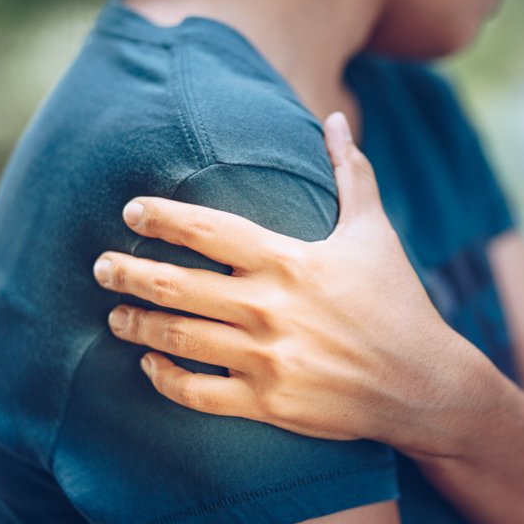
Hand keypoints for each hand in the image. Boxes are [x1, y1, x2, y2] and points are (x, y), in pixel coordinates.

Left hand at [92, 113, 480, 453]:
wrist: (423, 383)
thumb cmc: (398, 303)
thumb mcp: (376, 233)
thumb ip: (350, 174)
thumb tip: (337, 120)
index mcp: (290, 261)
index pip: (207, 230)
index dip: (161, 217)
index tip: (131, 212)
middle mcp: (270, 308)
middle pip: (174, 284)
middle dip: (126, 271)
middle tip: (100, 265)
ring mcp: (266, 359)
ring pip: (177, 338)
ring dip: (136, 323)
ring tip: (115, 313)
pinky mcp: (268, 403)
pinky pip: (196, 393)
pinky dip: (164, 379)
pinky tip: (150, 366)